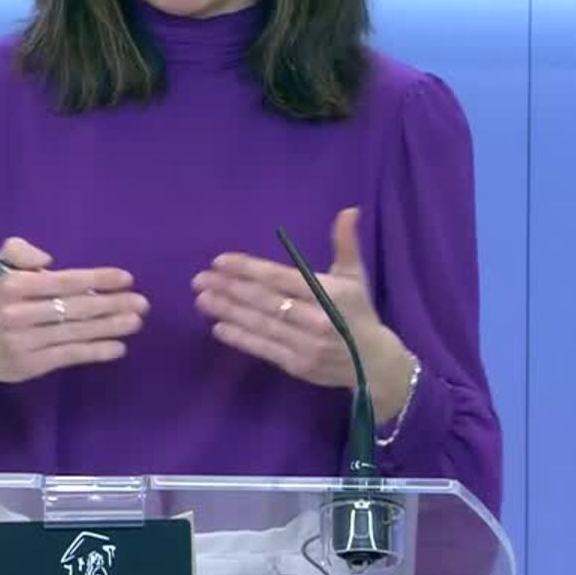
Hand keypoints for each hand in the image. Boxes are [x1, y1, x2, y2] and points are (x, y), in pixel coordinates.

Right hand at [0, 237, 147, 383]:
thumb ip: (19, 250)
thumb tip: (48, 259)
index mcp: (13, 286)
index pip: (63, 281)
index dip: (97, 279)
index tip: (126, 278)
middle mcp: (19, 314)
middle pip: (75, 308)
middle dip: (112, 304)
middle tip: (142, 302)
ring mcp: (26, 341)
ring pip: (76, 332)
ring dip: (110, 327)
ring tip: (136, 321)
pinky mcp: (33, 365)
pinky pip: (70, 355)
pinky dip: (96, 351)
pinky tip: (118, 347)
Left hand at [192, 208, 416, 422]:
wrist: (376, 364)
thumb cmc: (359, 313)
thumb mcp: (354, 276)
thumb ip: (346, 242)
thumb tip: (349, 209)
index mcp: (329, 293)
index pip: (280, 278)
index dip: (248, 269)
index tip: (220, 261)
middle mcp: (316, 319)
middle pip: (265, 301)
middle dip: (229, 288)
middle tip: (199, 278)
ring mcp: (305, 345)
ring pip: (260, 324)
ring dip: (227, 311)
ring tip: (202, 299)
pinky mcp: (298, 365)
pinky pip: (263, 349)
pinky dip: (240, 338)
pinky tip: (218, 327)